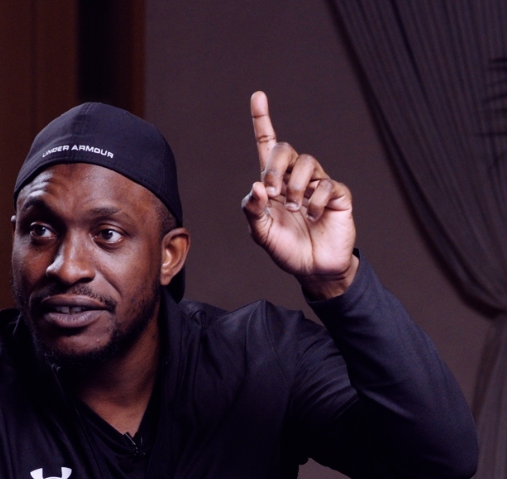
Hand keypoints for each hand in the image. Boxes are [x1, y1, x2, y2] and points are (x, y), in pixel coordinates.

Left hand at [241, 91, 357, 298]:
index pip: (268, 146)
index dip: (263, 121)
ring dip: (295, 186)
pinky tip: (313, 217)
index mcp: (274, 184)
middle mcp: (296, 179)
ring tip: (293, 209)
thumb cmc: (287, 250)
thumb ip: (252, 211)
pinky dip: (315, 202)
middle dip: (274, 167)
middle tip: (271, 192)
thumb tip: (256, 187)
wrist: (314, 270)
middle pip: (285, 149)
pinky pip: (326, 185)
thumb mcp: (261, 234)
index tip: (258, 96)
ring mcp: (318, 185)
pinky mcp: (338, 196)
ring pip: (306, 163)